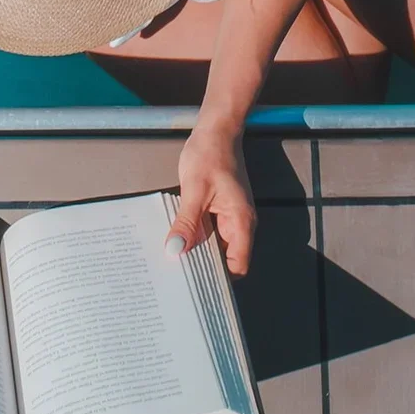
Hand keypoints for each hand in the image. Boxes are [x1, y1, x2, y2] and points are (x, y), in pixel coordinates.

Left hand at [167, 127, 256, 276]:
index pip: (238, 265)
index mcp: (241, 222)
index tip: (195, 285)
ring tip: (173, 261)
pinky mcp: (220, 209)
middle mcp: (240, 223)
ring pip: (216, 245)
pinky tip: (177, 238)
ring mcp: (230, 216)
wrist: (216, 128)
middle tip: (177, 277)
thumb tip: (175, 251)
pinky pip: (210, 231)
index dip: (220, 279)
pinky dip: (196, 236)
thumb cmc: (209, 154)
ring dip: (197, 251)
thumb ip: (187, 222)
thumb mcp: (194, 189)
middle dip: (204, 267)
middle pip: (226, 259)